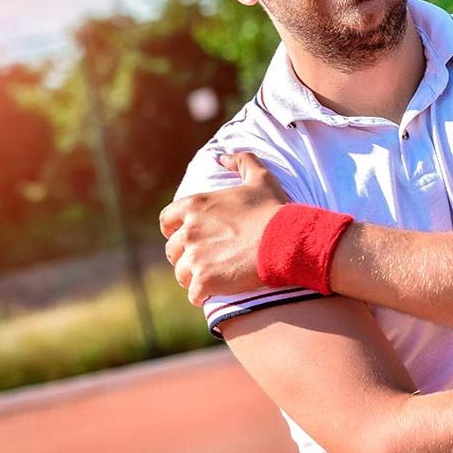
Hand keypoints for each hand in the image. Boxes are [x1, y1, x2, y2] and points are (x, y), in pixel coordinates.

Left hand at [159, 152, 290, 305]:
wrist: (287, 240)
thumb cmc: (274, 209)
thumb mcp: (260, 177)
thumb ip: (240, 161)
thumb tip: (221, 157)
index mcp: (195, 205)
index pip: (166, 220)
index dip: (175, 229)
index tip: (187, 236)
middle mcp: (189, 231)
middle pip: (173, 250)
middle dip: (186, 256)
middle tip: (206, 260)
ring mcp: (195, 258)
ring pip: (182, 274)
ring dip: (194, 277)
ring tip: (213, 279)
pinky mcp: (204, 281)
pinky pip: (194, 294)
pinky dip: (204, 295)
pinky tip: (218, 292)